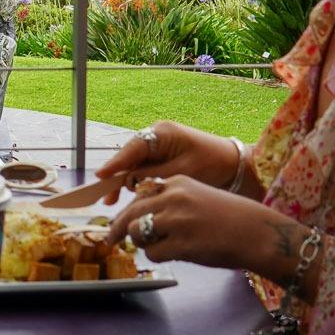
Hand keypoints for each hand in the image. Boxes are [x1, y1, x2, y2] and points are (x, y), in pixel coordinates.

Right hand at [90, 121, 239, 202]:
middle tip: (106, 198)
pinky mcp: (162, 157)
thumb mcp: (182, 172)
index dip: (116, 163)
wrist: (234, 166)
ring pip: (134, 164)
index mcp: (163, 134)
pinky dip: (137, 182)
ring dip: (125, 181)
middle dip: (117, 176)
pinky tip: (129, 195)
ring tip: (113, 201)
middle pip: (129, 157)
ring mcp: (158, 147)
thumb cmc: (213, 165)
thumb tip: (128, 182)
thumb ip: (153, 176)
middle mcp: (156, 137)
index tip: (101, 176)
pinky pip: (143, 169)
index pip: (133, 148)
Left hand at [107, 174, 307, 277]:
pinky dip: (157, 256)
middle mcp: (173, 197)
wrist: (258, 233)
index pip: (140, 194)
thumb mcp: (198, 195)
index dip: (128, 209)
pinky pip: (153, 253)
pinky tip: (171, 255)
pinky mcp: (181, 244)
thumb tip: (144, 216)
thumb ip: (172, 201)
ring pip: (138, 232)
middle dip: (119, 228)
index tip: (119, 219)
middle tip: (111, 239)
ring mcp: (176, 221)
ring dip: (141, 243)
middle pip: (131, 213)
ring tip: (155, 247)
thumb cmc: (231, 218)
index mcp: (177, 182)